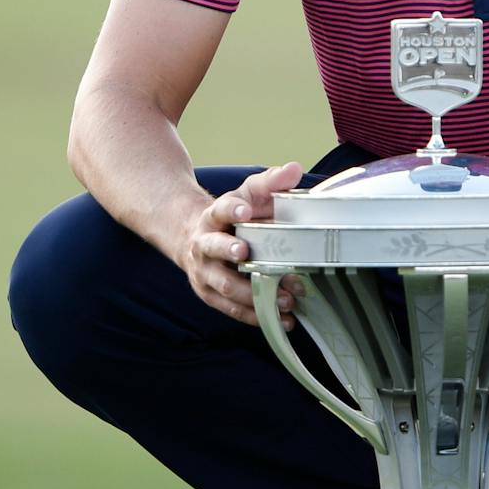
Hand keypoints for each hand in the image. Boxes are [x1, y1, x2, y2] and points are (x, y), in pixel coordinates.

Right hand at [181, 162, 303, 327]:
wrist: (193, 237)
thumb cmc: (230, 215)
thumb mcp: (247, 194)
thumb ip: (270, 182)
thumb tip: (294, 169)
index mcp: (214, 216)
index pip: (220, 210)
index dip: (232, 210)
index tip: (246, 211)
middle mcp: (204, 245)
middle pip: (214, 249)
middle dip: (230, 252)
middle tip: (248, 253)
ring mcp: (205, 273)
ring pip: (225, 286)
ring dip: (255, 293)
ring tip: (286, 298)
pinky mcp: (211, 295)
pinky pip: (233, 309)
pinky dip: (257, 315)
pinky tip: (283, 318)